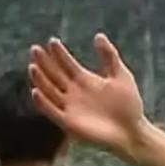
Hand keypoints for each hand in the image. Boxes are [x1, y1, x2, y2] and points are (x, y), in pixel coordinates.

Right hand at [28, 34, 148, 158]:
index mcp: (84, 80)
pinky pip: (51, 111)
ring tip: (33, 66)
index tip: (52, 40)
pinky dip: (43, 102)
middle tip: (35, 49)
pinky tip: (36, 91)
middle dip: (44, 62)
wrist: (132, 130)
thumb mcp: (120, 76)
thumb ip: (109, 57)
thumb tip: (98, 35)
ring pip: (49, 91)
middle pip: (53, 74)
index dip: (59, 53)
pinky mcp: (68, 122)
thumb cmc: (129, 104)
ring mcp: (69, 106)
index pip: (66, 63)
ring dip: (40, 79)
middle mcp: (73, 92)